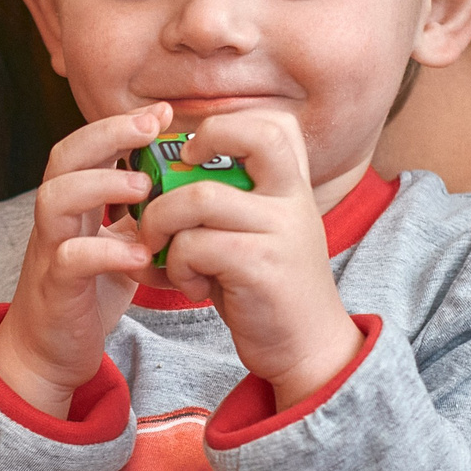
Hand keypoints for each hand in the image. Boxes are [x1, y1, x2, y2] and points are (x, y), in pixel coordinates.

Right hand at [0, 105, 164, 417]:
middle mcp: (56, 220)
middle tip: (152, 125)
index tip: (163, 111)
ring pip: (55, 199)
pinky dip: (105, 252)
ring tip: (144, 185)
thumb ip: (142, 217)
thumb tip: (189, 187)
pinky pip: (70, 259)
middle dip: (107, 134)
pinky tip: (141, 254)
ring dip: (100, 184)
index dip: (120, 124)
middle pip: (64, 158)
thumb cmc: (87, 294)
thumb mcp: (120, 245)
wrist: (50, 353)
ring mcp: (49, 251)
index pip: (87, 147)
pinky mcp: (54, 289)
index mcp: (74, 204)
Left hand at [138, 112, 360, 407]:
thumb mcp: (259, 232)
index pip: (273, 123)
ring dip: (162, 222)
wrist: (309, 348)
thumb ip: (228, 200)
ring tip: (165, 250)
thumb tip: (161, 175)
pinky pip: (193, 246)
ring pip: (198, 198)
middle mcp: (293, 199)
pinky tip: (189, 284)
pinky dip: (176, 265)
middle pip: (251, 135)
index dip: (224, 126)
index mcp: (293, 185)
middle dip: (198, 146)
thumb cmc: (267, 288)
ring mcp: (280, 230)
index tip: (192, 154)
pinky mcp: (259, 266)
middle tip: (170, 184)